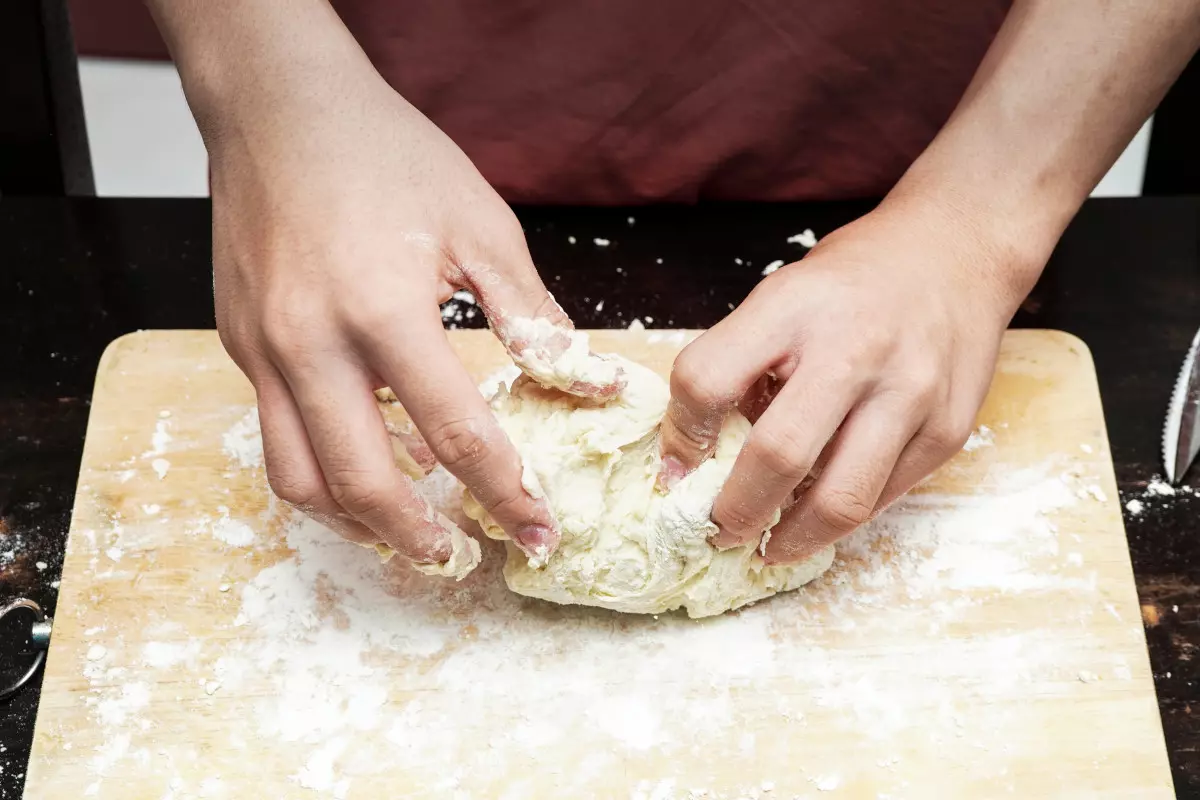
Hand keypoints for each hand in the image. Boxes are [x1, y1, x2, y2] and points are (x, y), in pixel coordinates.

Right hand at [208, 68, 617, 565]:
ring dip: (358, 522)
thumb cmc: (385, 153)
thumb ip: (533, 315)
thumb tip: (588, 381)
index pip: (456, 433)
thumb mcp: (479, 224)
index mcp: (383, 309)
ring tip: (411, 532)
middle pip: (363, 481)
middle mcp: (310, 342)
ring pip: (298, 479)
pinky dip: (322, 471)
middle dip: (421, 537)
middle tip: (465, 557)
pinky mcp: (238, 344)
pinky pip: (274, 434)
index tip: (540, 534)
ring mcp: (262, 349)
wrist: (279, 106)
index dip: (506, 493)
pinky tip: (370, 461)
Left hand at [659, 194, 1043, 561]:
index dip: (680, 435)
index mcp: (792, 307)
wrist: (955, 253)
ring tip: (767, 545)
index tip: (678, 468)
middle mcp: (856, 350)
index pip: (707, 379)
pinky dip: (842, 518)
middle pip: (777, 455)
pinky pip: (883, 498)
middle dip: (735, 512)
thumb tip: (695, 457)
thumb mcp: (780, 297)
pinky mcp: (948, 429)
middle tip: (717, 530)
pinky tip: (820, 513)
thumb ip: (739, 365)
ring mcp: (911, 394)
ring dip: (791, 539)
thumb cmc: (851, 284)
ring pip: (840, 500)